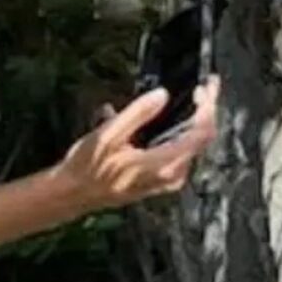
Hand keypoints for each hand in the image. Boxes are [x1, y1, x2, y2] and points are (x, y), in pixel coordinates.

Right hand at [57, 78, 219, 210]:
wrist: (73, 194)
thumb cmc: (88, 166)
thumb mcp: (108, 135)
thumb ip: (138, 114)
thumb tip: (163, 95)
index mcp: (162, 165)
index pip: (200, 134)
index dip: (208, 107)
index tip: (206, 86)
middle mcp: (171, 176)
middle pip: (201, 139)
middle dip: (205, 110)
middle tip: (203, 87)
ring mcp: (167, 180)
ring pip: (193, 146)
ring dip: (194, 120)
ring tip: (194, 98)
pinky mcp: (161, 180)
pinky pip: (181, 153)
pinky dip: (182, 132)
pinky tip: (171, 119)